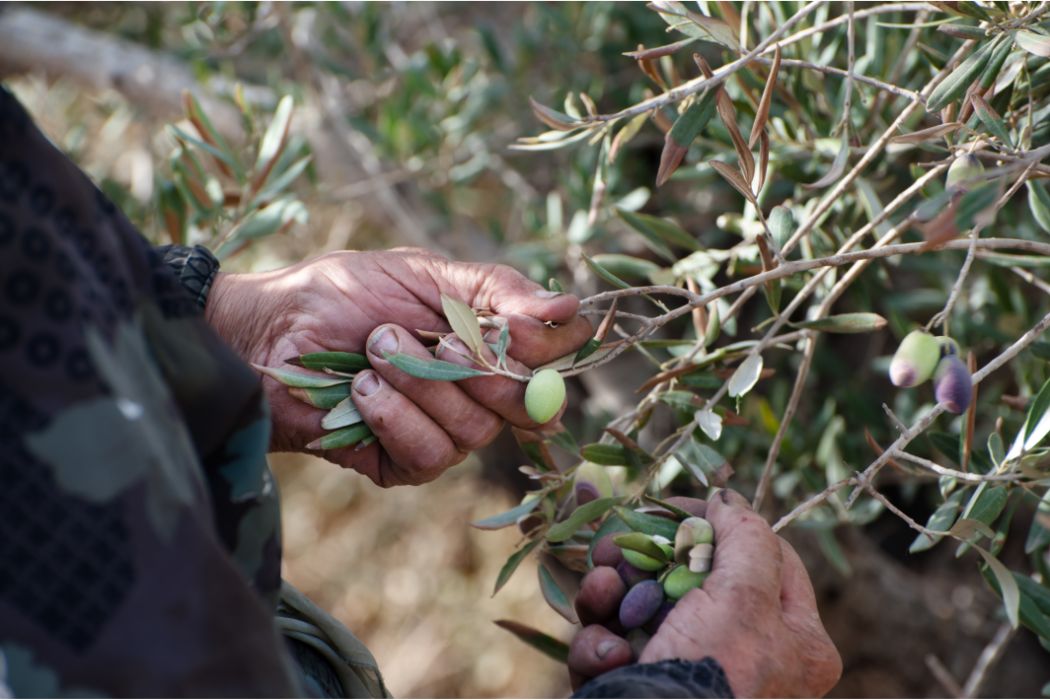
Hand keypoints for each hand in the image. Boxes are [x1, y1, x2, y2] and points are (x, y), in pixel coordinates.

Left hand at [205, 248, 591, 485]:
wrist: (270, 329)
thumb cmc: (344, 293)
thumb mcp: (425, 273)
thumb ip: (496, 290)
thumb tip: (571, 307)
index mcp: (489, 344)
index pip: (552, 360)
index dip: (546, 348)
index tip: (511, 326)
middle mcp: (477, 393)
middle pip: (524, 402)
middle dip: (481, 368)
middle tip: (438, 339)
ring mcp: (443, 432)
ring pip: (475, 429)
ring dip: (421, 382)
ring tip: (374, 349)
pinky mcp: (404, 464)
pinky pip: (430, 453)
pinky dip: (394, 416)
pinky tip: (361, 390)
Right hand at [568, 491, 840, 697]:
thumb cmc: (714, 674)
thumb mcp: (745, 597)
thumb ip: (746, 538)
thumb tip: (728, 501)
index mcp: (796, 641)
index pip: (767, 558)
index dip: (719, 523)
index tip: (674, 507)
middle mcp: (749, 659)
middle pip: (692, 578)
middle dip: (645, 559)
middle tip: (612, 546)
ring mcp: (693, 676)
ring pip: (643, 609)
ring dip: (611, 595)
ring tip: (600, 594)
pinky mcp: (645, 688)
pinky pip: (616, 649)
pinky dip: (601, 645)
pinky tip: (604, 655)